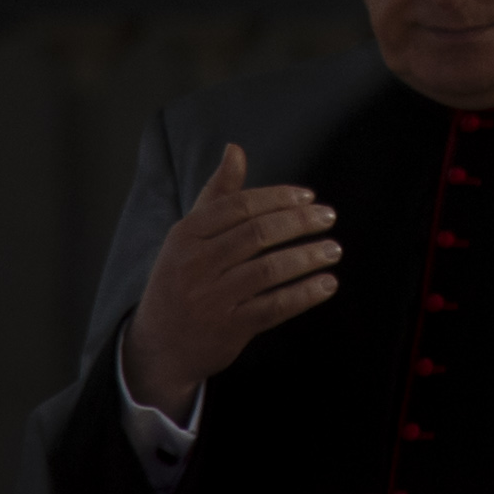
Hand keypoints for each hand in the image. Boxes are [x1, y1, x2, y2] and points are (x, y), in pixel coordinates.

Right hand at [120, 144, 340, 414]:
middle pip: (257, 234)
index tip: (308, 197)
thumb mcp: (189, 236)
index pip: (239, 207)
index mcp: (186, 235)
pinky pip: (274, 306)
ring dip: (307, 257)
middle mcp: (196, 265)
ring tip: (334, 249)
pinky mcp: (229, 328)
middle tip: (329, 217)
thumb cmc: (181, 278)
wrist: (159, 344)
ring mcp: (211, 298)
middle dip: (299, 223)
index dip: (278, 198)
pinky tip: (327, 284)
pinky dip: (304, 294)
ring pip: (269, 270)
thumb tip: (235, 149)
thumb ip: (217, 194)